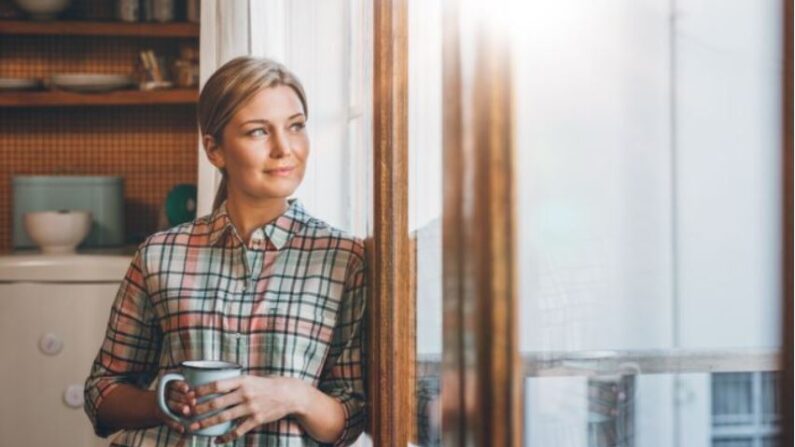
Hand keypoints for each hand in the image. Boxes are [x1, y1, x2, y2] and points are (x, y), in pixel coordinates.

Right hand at [157, 380, 195, 433]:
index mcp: (170, 384)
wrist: (161, 405)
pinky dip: (175, 425)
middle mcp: (166, 394)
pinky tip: (182, 429)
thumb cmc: (179, 393)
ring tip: (187, 411)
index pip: (174, 384)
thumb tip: (208, 377)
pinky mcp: (163, 417)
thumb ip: (191, 383)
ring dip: (179, 408)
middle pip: (173, 395)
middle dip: (183, 398)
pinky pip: (168, 421)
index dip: (180, 386)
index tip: (187, 389)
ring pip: (171, 406)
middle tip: (193, 401)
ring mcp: (164, 405)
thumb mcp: (181, 384)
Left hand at [189, 376, 305, 443]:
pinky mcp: (256, 420)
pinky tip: (217, 440)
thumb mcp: (252, 378)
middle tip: (186, 413)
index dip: (201, 391)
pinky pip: (237, 431)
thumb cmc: (269, 385)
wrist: (290, 394)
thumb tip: (214, 385)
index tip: (189, 394)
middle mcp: (245, 394)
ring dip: (206, 423)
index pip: (216, 385)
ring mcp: (251, 408)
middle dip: (198, 409)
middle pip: (216, 403)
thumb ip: (235, 382)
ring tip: (193, 428)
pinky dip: (225, 437)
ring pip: (223, 417)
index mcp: (243, 380)